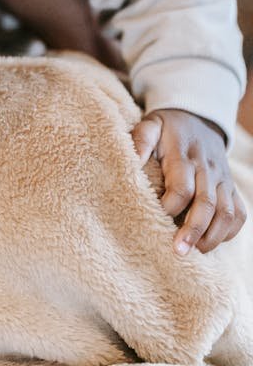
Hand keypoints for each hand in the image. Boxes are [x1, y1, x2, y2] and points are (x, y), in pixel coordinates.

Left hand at [131, 108, 245, 254]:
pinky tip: (212, 241)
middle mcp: (207, 169)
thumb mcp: (151, 125)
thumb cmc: (168, 129)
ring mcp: (223, 179)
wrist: (198, 119)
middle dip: (194, 230)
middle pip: (207, 204)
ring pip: (226, 212)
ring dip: (213, 236)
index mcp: (184, 155)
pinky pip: (239, 214)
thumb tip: (132, 161)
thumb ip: (140, 140)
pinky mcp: (232, 188)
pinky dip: (229, 232)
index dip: (169, 206)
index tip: (154, 217)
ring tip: (195, 252)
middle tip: (179, 251)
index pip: (182, 187)